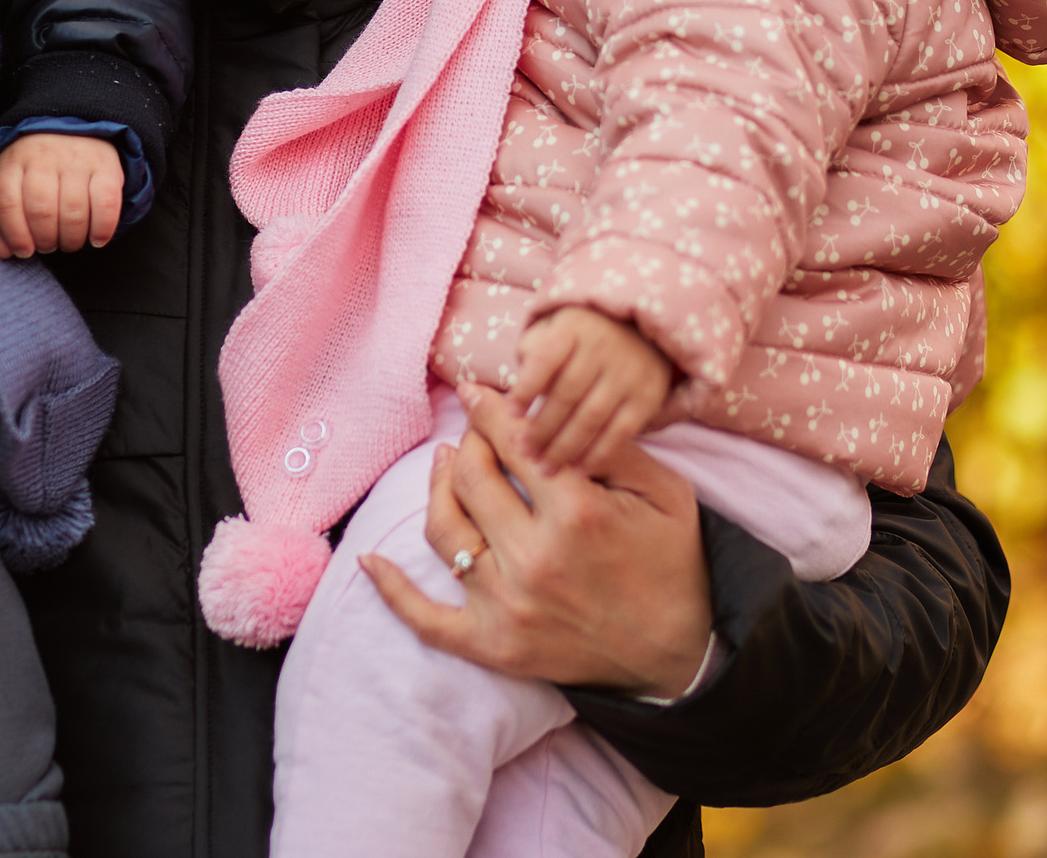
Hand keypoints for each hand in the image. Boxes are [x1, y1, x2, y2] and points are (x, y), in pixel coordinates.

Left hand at [0, 132, 124, 258]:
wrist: (74, 123)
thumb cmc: (38, 164)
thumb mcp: (14, 182)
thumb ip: (4, 218)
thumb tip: (5, 251)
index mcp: (14, 162)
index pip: (7, 201)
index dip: (15, 233)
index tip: (24, 251)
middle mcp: (44, 158)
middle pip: (41, 209)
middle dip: (46, 240)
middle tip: (49, 246)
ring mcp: (76, 160)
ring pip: (73, 210)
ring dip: (72, 238)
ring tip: (70, 243)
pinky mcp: (105, 164)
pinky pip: (106, 202)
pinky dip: (102, 227)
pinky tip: (96, 239)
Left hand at [361, 381, 712, 697]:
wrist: (677, 656)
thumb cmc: (671, 564)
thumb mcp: (663, 492)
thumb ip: (608, 446)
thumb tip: (546, 409)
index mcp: (578, 514)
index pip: (512, 442)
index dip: (490, 409)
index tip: (475, 390)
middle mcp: (533, 559)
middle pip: (470, 478)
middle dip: (468, 443)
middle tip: (473, 432)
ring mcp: (506, 607)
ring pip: (443, 531)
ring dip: (437, 489)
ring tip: (446, 465)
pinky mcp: (492, 645)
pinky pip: (425, 618)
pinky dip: (392, 590)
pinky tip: (369, 560)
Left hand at [510, 306, 673, 472]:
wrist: (639, 334)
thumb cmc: (577, 341)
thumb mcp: (551, 332)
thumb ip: (529, 356)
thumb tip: (508, 395)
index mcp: (572, 328)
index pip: (545, 359)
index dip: (526, 388)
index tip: (509, 414)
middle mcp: (603, 347)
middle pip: (567, 394)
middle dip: (541, 428)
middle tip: (523, 453)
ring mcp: (629, 372)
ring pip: (592, 417)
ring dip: (565, 448)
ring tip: (544, 468)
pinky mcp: (648, 397)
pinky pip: (620, 431)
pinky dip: (597, 453)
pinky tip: (578, 469)